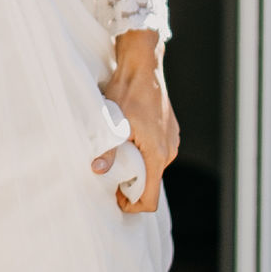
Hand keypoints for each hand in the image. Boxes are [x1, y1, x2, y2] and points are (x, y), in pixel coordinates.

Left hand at [96, 29, 176, 217]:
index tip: (115, 199)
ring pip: (153, 168)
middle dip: (131, 186)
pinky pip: (157, 153)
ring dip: (136, 169)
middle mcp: (169, 150)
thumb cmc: (128, 91)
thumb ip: (108, 150)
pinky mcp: (170, 132)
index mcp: (158, 154)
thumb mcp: (113, 122)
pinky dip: (143, 155)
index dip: (132, 206)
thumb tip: (97, 170)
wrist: (143, 66)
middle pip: (151, 184)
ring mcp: (172, 141)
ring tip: (117, 155)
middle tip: (109, 175)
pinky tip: (128, 141)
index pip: (150, 199)